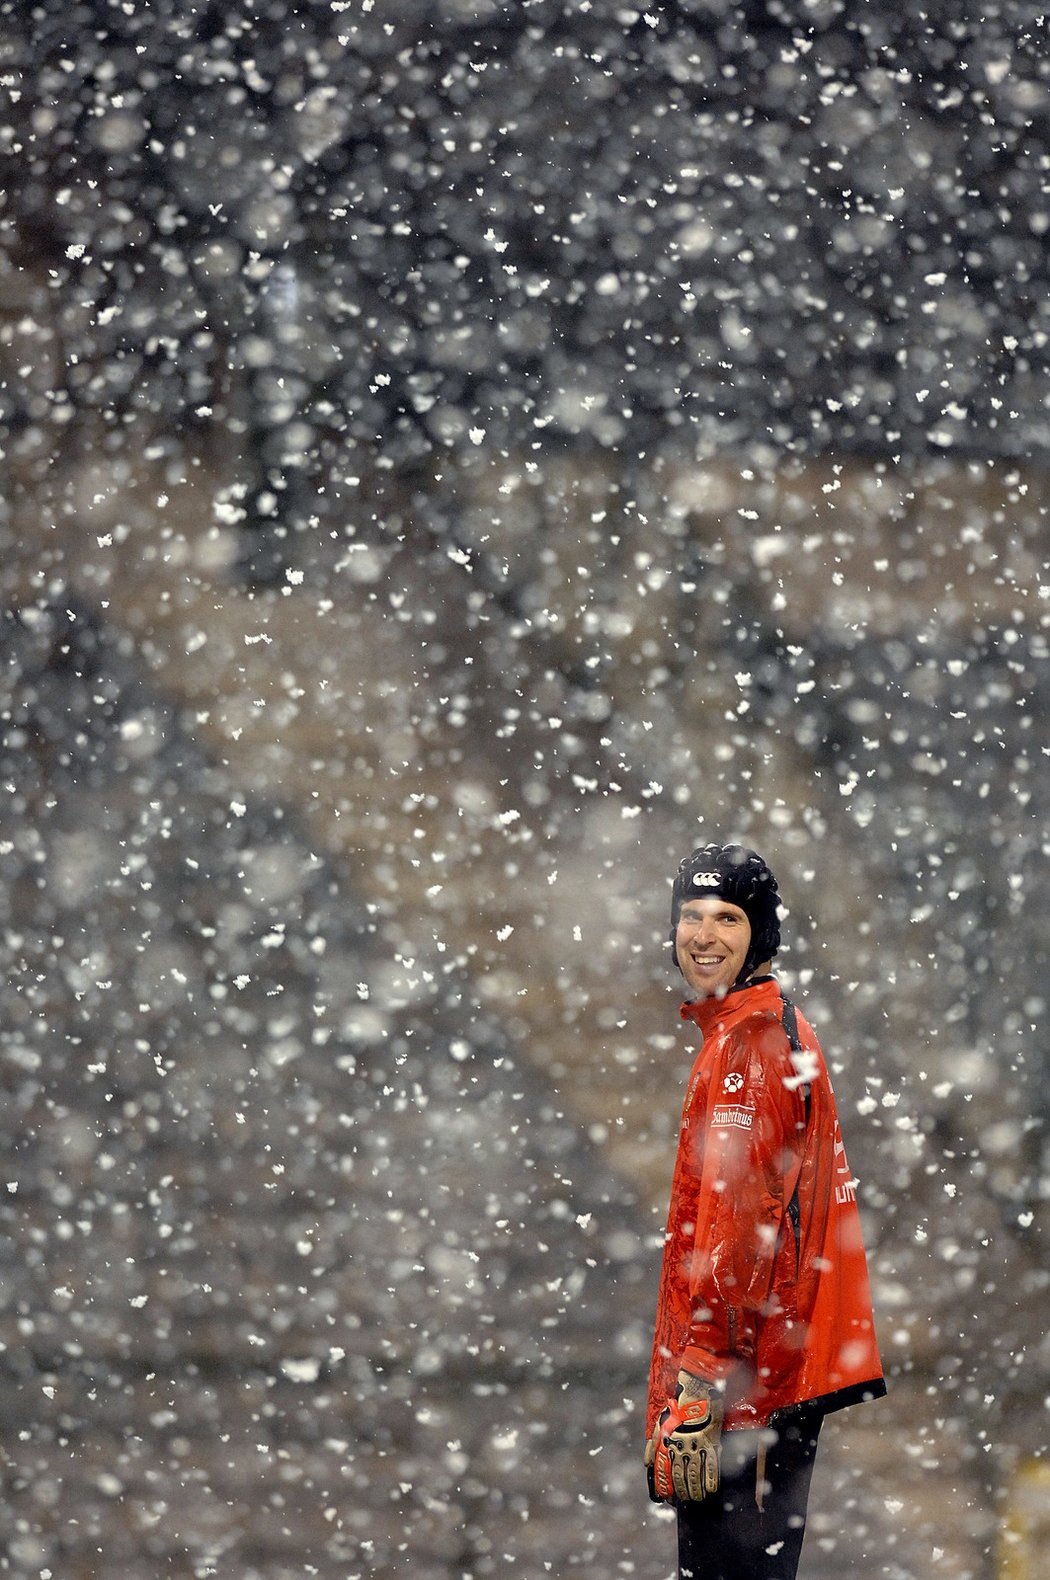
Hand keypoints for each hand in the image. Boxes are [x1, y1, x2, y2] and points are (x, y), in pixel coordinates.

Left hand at [645, 1370, 723, 1502]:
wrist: (697, 1393)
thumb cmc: (677, 1409)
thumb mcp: (660, 1424)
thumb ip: (653, 1446)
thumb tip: (646, 1464)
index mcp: (669, 1443)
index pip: (666, 1472)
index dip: (667, 1487)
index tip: (668, 1498)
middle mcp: (682, 1447)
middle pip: (681, 1475)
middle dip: (682, 1491)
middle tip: (684, 1500)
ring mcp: (697, 1446)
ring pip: (696, 1474)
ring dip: (696, 1489)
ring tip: (697, 1499)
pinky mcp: (711, 1443)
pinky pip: (712, 1466)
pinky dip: (711, 1480)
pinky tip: (711, 1491)